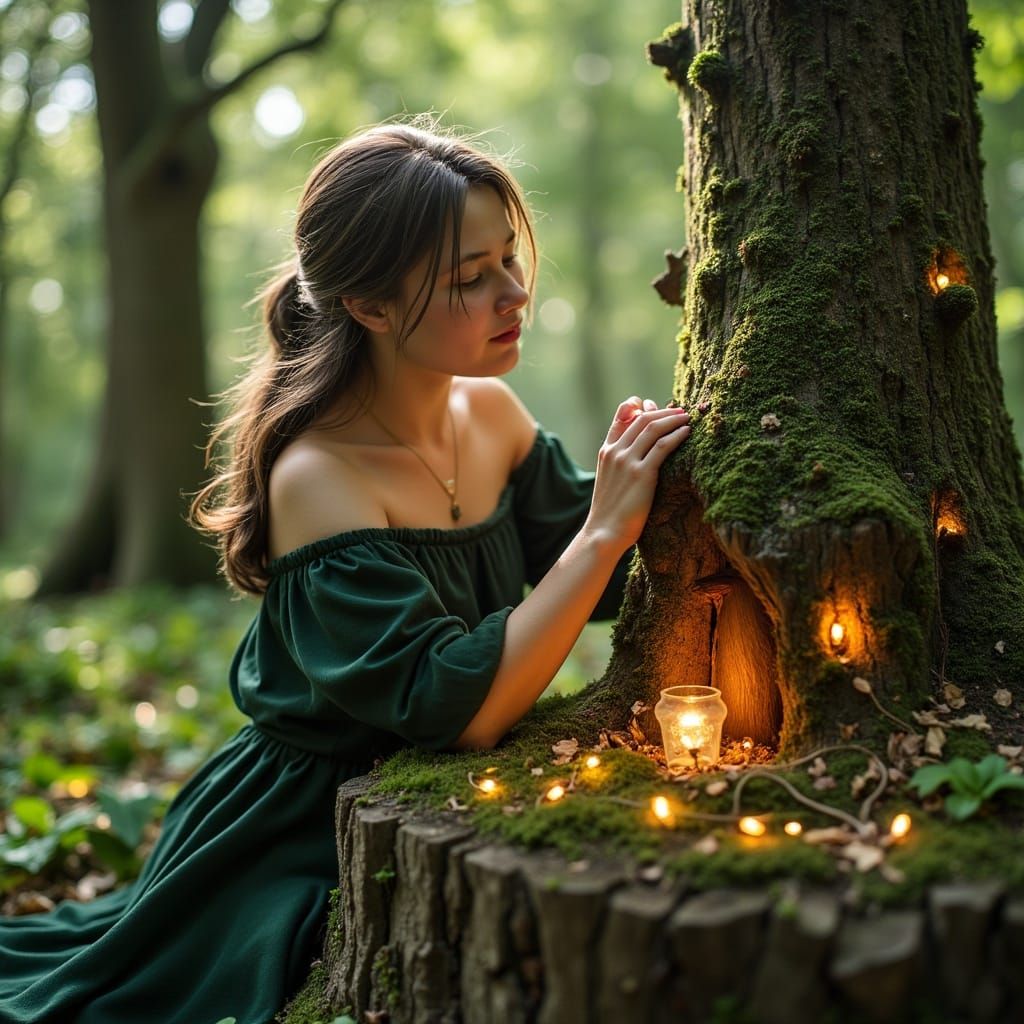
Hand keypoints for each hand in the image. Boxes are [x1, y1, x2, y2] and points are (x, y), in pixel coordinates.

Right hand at [585, 396, 690, 551]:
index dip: (639, 406)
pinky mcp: (642, 474)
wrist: (604, 532)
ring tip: (687, 417)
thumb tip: (639, 453)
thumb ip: (620, 462)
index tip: (653, 404)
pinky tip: (687, 432)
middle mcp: (615, 452)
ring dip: (673, 418)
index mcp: (606, 451)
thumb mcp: (610, 480)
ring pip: (653, 428)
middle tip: (680, 410)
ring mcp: (627, 462)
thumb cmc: (610, 512)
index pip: (621, 417)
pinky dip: (677, 435)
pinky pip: (663, 446)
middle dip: (663, 411)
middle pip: (642, 419)